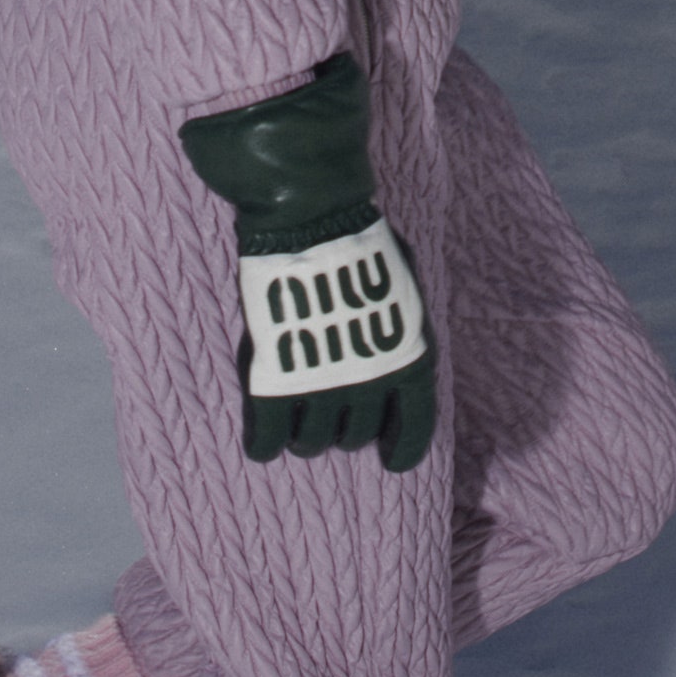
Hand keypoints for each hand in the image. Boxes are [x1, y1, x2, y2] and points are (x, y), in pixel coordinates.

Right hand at [178, 53, 437, 471]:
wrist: (310, 217)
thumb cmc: (359, 242)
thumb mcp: (403, 288)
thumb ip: (399, 328)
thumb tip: (393, 351)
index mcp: (410, 360)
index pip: (414, 429)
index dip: (401, 450)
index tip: (389, 459)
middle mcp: (370, 381)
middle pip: (354, 436)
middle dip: (341, 430)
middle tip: (326, 412)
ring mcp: (321, 384)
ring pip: (312, 442)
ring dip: (303, 438)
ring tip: (294, 423)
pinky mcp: (274, 380)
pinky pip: (267, 436)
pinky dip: (264, 444)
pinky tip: (261, 443)